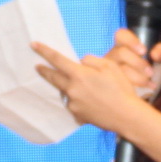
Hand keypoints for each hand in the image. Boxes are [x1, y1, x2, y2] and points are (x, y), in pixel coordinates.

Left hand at [32, 42, 147, 136]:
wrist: (127, 116)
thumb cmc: (120, 89)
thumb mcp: (109, 66)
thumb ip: (91, 61)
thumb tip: (80, 62)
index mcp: (79, 75)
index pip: (57, 59)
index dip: (44, 51)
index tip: (33, 45)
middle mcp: (72, 90)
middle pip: (53, 77)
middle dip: (44, 71)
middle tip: (37, 67)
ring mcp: (73, 104)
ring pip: (65, 92)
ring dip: (67, 87)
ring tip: (81, 87)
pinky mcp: (78, 116)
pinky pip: (74, 104)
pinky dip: (79, 100)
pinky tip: (91, 101)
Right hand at [102, 28, 160, 99]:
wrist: (149, 92)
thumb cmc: (151, 69)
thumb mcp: (160, 58)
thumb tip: (155, 55)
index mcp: (123, 46)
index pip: (121, 35)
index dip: (130, 40)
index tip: (143, 51)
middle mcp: (113, 56)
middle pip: (120, 53)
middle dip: (137, 63)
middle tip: (150, 72)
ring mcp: (109, 71)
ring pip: (118, 70)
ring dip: (136, 76)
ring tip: (149, 82)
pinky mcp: (111, 84)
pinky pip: (118, 84)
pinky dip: (135, 87)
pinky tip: (147, 89)